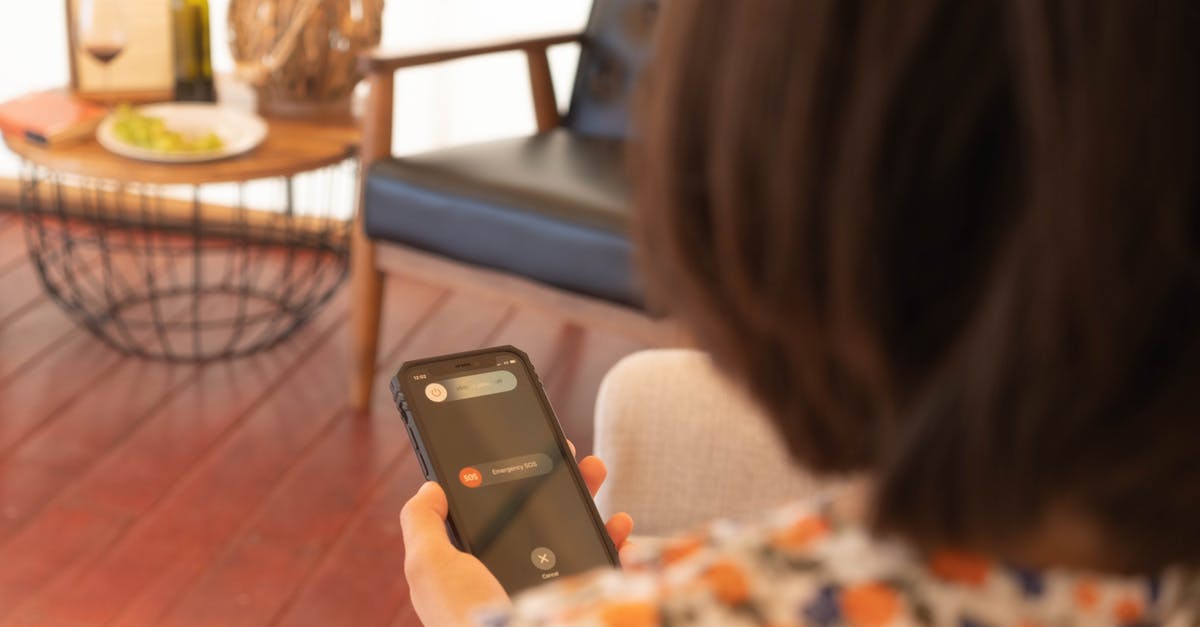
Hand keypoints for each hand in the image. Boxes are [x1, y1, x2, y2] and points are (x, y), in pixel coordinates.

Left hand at [400, 443, 633, 626]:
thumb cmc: (471, 618)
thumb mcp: (428, 566)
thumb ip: (421, 523)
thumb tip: (430, 487)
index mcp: (470, 572)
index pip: (484, 518)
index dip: (498, 481)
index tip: (515, 448)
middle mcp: (508, 579)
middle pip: (532, 516)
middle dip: (551, 479)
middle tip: (566, 452)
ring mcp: (547, 590)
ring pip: (569, 530)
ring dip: (585, 495)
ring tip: (592, 470)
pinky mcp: (578, 599)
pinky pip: (600, 560)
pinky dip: (613, 536)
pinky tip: (619, 522)